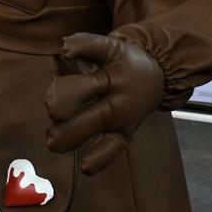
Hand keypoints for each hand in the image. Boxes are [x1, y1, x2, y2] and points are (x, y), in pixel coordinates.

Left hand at [44, 33, 164, 174]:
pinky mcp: (125, 132)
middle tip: (51, 109)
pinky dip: (99, 159)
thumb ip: (84, 45)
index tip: (66, 52)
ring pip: (94, 124)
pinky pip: (112, 148)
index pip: (94, 54)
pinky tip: (85, 167)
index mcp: (113, 63)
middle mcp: (118, 90)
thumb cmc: (123, 60)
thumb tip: (64, 49)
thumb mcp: (108, 45)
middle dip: (62, 104)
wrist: (160, 75)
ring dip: (69, 133)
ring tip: (52, 139)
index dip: (78, 50)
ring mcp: (122, 114)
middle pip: (86, 95)